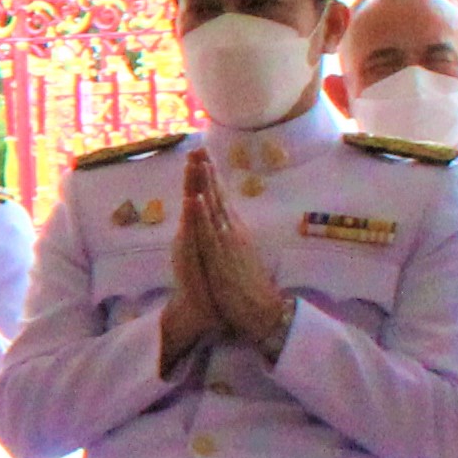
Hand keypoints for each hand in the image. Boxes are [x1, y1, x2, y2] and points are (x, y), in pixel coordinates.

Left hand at [175, 154, 292, 360]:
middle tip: (198, 148)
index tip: (203, 158)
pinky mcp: (223, 256)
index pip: (221, 199)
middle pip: (219, 195)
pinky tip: (197, 198)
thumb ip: (231, 238)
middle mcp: (234, 231)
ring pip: (215, 208)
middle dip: (208, 171)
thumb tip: (226, 225)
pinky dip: (203, 214)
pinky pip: (210, 231)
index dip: (212, 178)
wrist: (261, 309)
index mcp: (235, 230)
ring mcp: (229, 242)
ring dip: (206, 184)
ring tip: (198, 161)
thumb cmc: (248, 286)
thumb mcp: (238, 255)